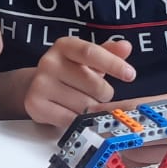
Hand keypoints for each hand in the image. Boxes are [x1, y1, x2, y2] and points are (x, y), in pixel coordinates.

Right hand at [23, 37, 137, 127]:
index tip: (130, 75)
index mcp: (65, 46)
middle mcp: (49, 62)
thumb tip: (125, 47)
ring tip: (81, 102)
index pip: (91, 53)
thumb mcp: (88, 60)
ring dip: (91, 109)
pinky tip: (72, 112)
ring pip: (85, 106)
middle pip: (94, 85)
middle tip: (94, 93)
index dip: (113, 64)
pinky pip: (71, 119)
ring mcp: (41, 84)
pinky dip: (78, 121)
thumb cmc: (70, 72)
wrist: (36, 87)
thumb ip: (108, 53)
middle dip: (103, 94)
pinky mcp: (35, 104)